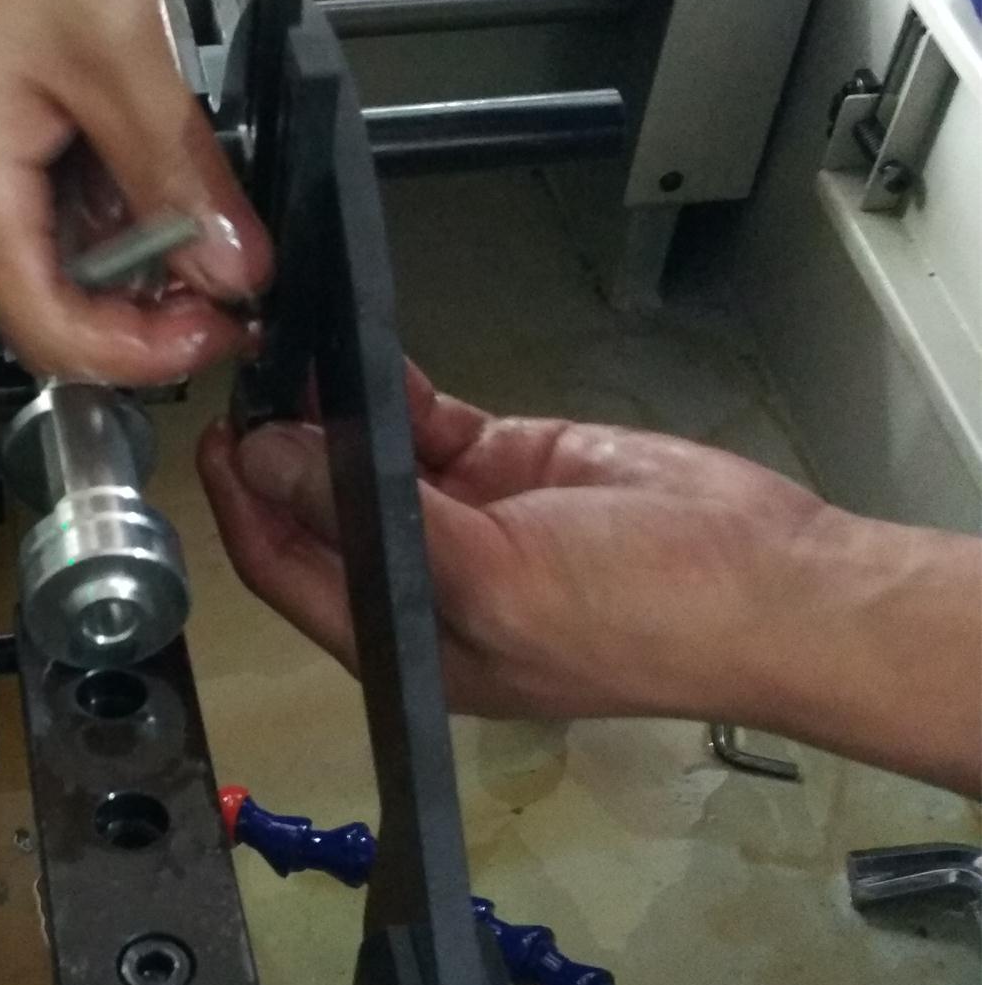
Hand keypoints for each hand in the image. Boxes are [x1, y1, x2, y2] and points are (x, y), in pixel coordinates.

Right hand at [0, 0, 268, 383]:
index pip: (48, 332)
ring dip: (130, 228)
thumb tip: (230, 266)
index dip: (146, 350)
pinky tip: (150, 139)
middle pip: (45, 290)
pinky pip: (30, 179)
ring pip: (45, 235)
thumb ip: (177, 173)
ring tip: (201, 180)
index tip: (227, 325)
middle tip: (236, 252)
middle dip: (147, 287)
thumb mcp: (121, 44)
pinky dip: (100, 178)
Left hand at [198, 362, 833, 722]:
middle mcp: (420, 583)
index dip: (241, 506)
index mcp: (405, 638)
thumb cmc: (640, 613)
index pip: (286, 569)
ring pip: (362, 459)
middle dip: (275, 449)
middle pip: (314, 511)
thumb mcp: (494, 576)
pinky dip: (389, 391)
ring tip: (287, 346)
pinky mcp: (505, 467)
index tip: (213, 434)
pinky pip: (425, 426)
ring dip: (326, 411)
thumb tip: (271, 459)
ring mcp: (462, 521)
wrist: (772, 583)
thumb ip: (376, 520)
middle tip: (246, 370)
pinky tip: (355, 351)